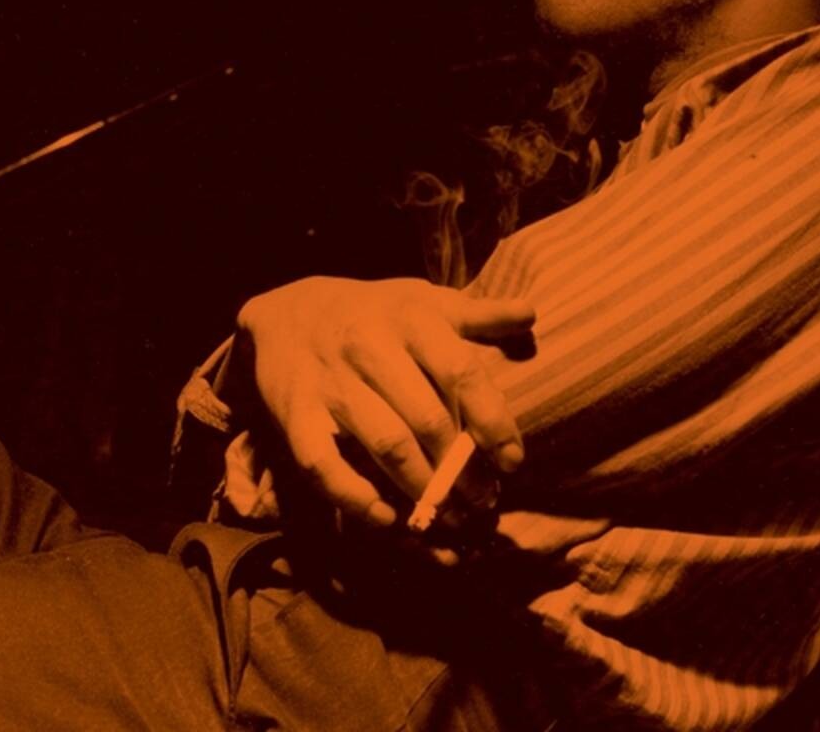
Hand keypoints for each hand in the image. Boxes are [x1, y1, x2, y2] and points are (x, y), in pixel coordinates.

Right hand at [237, 276, 534, 526]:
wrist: (288, 311)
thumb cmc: (371, 311)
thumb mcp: (421, 300)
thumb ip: (476, 313)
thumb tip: (531, 312)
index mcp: (410, 317)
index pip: (460, 371)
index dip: (492, 419)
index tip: (512, 460)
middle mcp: (370, 345)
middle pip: (427, 417)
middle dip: (461, 467)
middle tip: (484, 500)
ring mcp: (332, 380)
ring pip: (386, 443)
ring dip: (422, 486)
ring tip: (449, 514)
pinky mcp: (296, 412)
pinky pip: (324, 463)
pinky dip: (353, 496)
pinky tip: (385, 518)